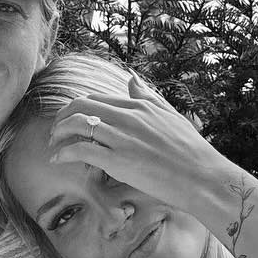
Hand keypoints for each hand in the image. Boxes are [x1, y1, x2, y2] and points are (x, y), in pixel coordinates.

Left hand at [47, 76, 235, 220]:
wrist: (204, 178)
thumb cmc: (192, 152)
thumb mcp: (171, 116)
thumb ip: (149, 98)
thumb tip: (131, 79)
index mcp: (139, 106)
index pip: (96, 99)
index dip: (77, 108)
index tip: (69, 120)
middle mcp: (128, 117)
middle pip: (81, 106)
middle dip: (62, 117)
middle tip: (55, 132)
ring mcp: (122, 138)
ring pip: (77, 124)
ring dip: (59, 133)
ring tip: (53, 145)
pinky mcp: (118, 160)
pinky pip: (81, 150)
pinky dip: (64, 153)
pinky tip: (58, 160)